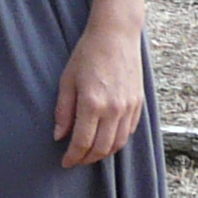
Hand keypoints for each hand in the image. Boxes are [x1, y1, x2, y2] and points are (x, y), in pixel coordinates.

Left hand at [53, 25, 145, 168]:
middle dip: (87, 159)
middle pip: (101, 148)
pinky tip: (106, 140)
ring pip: (118, 143)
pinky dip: (117, 141)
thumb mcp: (67, 81)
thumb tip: (59, 136)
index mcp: (92, 103)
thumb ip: (63, 111)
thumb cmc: (87, 54)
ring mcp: (129, 107)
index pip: (82, 142)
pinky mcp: (139, 103)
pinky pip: (129, 131)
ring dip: (103, 153)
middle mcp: (114, 109)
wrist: (115, 35)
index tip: (65, 162)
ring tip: (90, 153)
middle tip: (76, 160)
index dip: (73, 156)